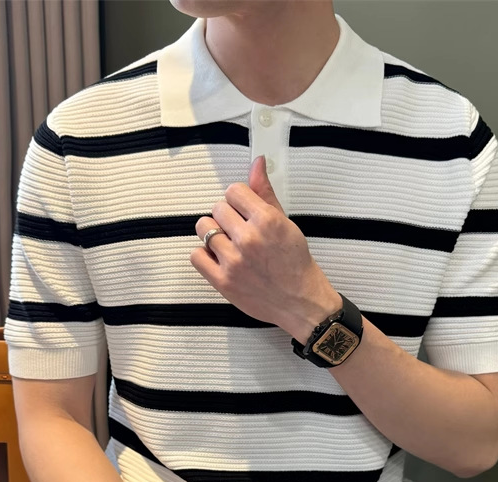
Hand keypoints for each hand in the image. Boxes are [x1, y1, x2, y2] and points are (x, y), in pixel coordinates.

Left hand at [190, 154, 341, 341]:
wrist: (301, 302)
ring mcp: (233, 261)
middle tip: (240, 232)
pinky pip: (196, 255)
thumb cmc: (295, 263)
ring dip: (215, 235)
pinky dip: (204, 255)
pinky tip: (219, 259)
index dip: (239, 201)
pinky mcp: (223, 281)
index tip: (246, 212)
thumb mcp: (285, 224)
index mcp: (267, 221)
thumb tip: (256, 163)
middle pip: (217, 208)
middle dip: (227, 217)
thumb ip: (265, 194)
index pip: (234, 191)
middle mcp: (249, 239)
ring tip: (230, 245)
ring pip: (203, 229)